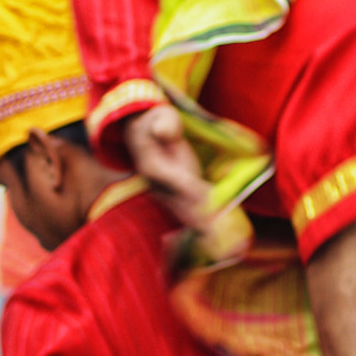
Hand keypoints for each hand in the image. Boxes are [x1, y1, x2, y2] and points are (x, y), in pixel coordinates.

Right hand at [123, 107, 211, 228]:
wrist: (141, 131)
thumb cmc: (156, 120)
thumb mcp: (160, 115)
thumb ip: (164, 123)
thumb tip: (165, 132)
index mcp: (153, 165)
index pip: (174, 179)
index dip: (189, 188)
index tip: (205, 197)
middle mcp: (157, 184)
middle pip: (178, 203)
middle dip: (196, 218)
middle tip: (213, 233)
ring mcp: (164, 192)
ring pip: (182, 212)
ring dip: (198, 226)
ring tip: (214, 240)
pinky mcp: (172, 196)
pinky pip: (185, 212)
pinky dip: (198, 223)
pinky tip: (210, 235)